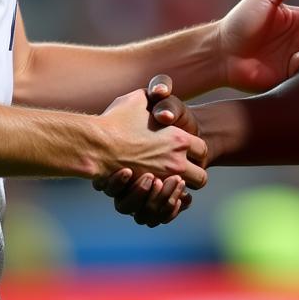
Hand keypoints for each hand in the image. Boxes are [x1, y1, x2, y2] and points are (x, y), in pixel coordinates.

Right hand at [93, 75, 197, 225]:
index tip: (184, 150)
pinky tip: (157, 191)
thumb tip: (161, 92)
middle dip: (193, 173)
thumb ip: (155, 95)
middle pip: (201, 176)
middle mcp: (176, 162)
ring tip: (169, 181)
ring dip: (179, 189)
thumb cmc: (116, 119)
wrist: (95, 144)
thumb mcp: (139, 98)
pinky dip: (166, 202)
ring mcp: (162, 180)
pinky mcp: (148, 195)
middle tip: (180, 168)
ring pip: (186, 193)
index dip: (195, 150)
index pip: (203, 150)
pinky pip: (168, 207)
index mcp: (179, 139)